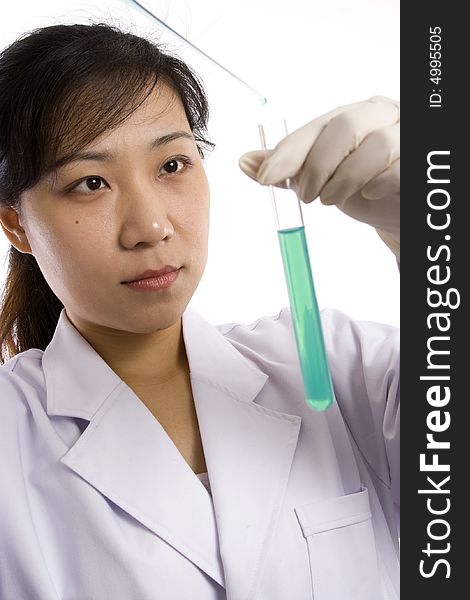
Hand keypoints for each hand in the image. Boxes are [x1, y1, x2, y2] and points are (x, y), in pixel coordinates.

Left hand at [239, 96, 399, 259]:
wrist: (393, 209)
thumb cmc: (357, 187)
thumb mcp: (318, 178)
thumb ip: (287, 170)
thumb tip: (246, 161)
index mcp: (350, 116)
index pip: (315, 127)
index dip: (287, 152)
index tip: (264, 177)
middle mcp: (378, 116)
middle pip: (345, 127)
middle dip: (318, 165)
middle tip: (307, 195)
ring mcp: (403, 134)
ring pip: (376, 146)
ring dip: (346, 179)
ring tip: (332, 198)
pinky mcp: (417, 160)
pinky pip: (399, 167)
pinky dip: (377, 183)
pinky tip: (368, 194)